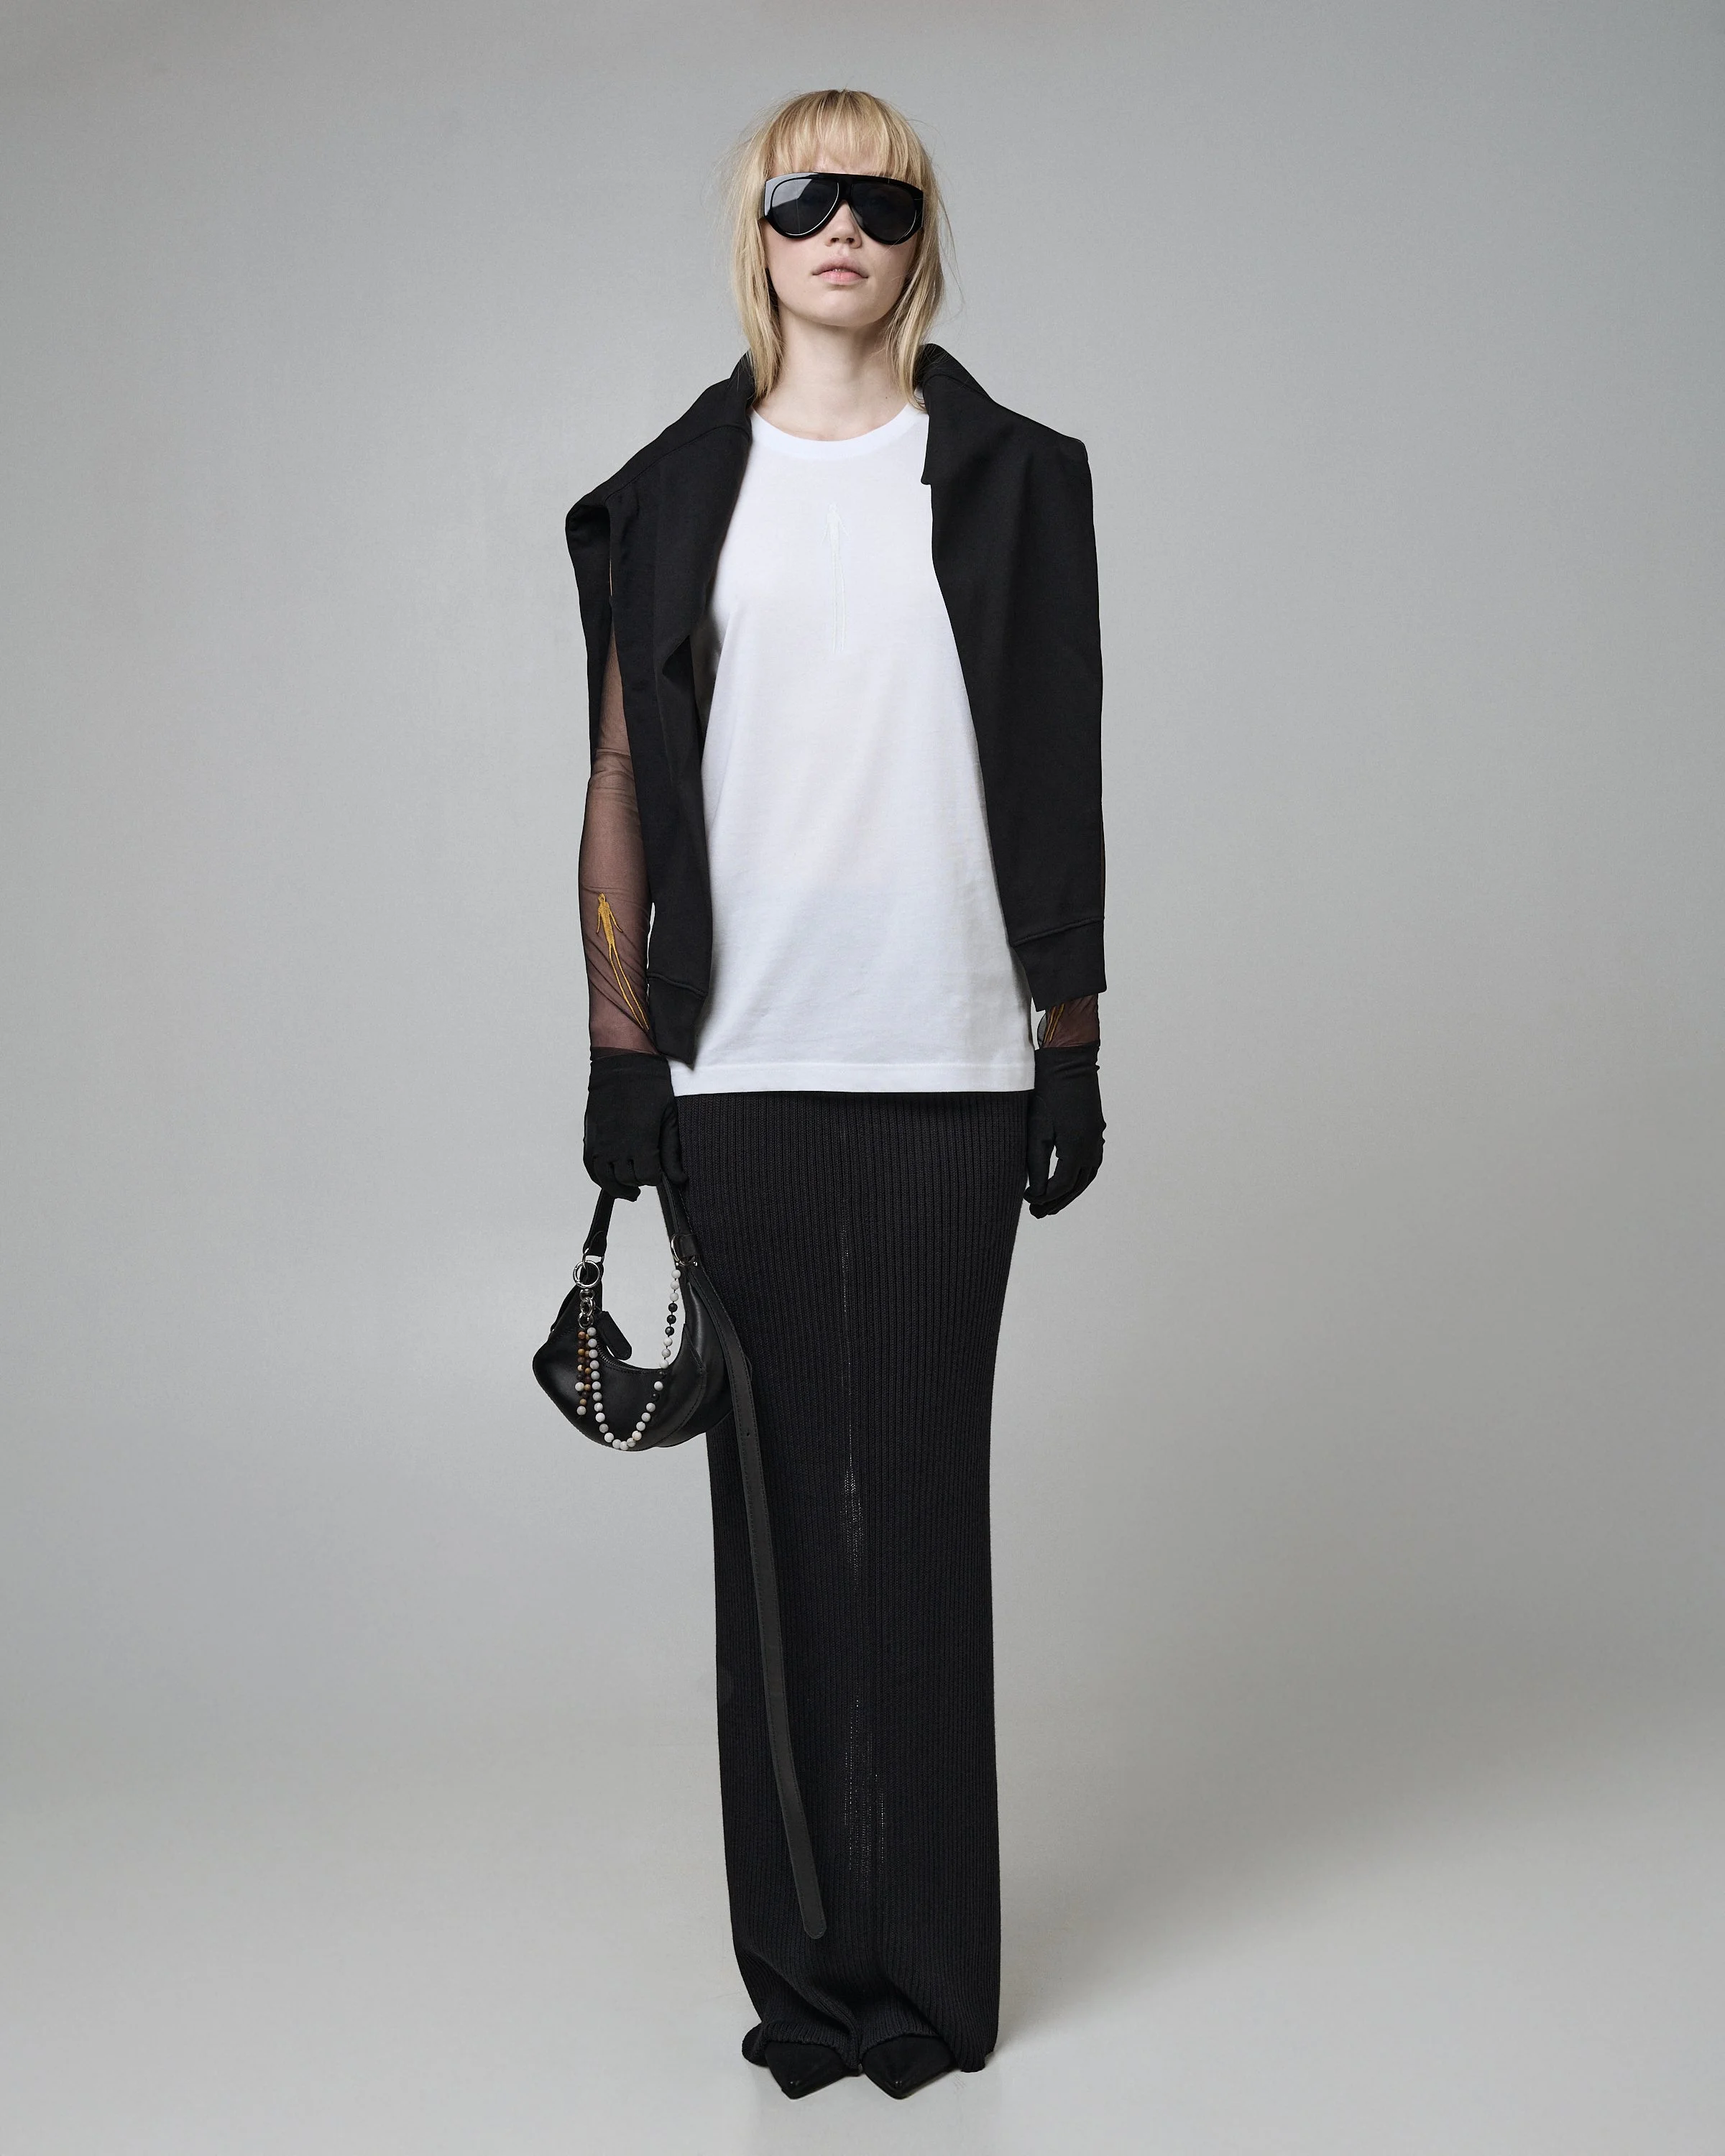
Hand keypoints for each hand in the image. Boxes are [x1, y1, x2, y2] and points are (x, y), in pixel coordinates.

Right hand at [583, 1050, 687, 1199]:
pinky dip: (598, 1176)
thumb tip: (679, 1178)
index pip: (647, 1176)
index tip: (661, 1172)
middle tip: (647, 1174)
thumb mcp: (669, 1117)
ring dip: (618, 1186)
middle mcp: (616, 1145)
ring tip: (630, 1190)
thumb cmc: (649, 1083)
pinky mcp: (590, 1134)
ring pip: (606, 1177)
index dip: (656, 1177)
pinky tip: (608, 1179)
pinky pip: (590, 1165)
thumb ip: (672, 1151)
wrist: (622, 1060)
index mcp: (639, 1142)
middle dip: (639, 1179)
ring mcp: (600, 1141)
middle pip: (627, 1178)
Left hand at [1025, 1043, 1103, 1217]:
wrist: (1068, 1061)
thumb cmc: (1047, 1091)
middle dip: (1058, 1201)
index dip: (1044, 1198)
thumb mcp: (1037, 1130)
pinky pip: (1091, 1162)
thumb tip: (1035, 1192)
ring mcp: (1096, 1137)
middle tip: (1039, 1214)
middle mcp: (1092, 1146)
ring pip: (1087, 1176)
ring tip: (1053, 1202)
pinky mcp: (1095, 1129)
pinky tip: (1069, 1179)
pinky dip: (1080, 1176)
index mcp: (1077, 1149)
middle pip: (1077, 1185)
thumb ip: (1036, 1164)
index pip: (1062, 1186)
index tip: (1026, 1201)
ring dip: (1071, 1191)